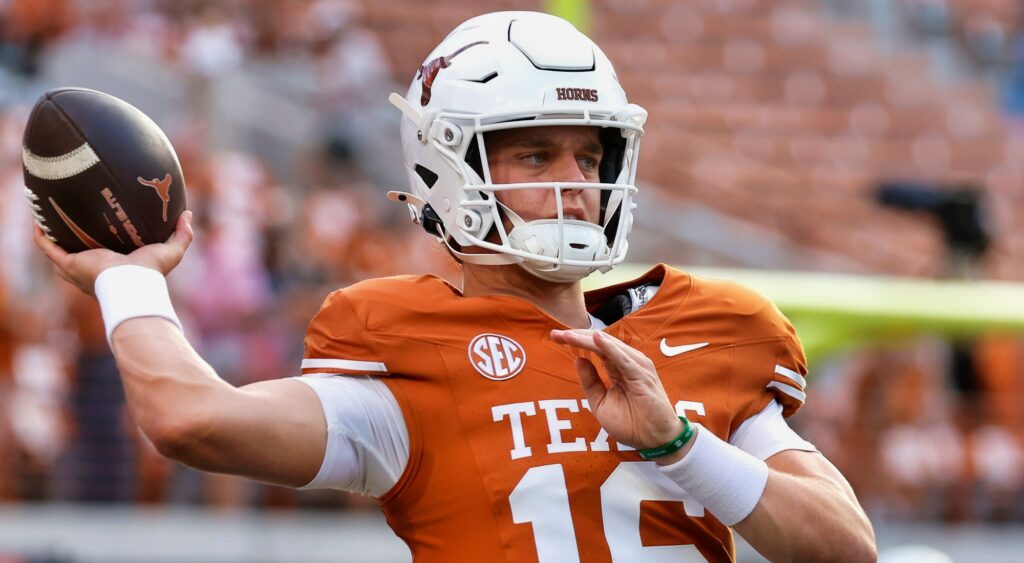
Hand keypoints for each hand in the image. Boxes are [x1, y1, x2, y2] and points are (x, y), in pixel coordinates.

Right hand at [34, 210, 193, 295]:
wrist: (132, 284)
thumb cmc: (152, 272)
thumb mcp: (171, 251)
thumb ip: (182, 234)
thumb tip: (187, 214)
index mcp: (118, 266)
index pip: (109, 254)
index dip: (105, 241)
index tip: (105, 223)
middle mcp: (96, 268)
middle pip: (81, 254)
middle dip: (75, 241)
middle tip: (73, 221)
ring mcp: (80, 267)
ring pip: (61, 254)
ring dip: (54, 240)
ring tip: (50, 222)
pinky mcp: (70, 264)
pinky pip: (50, 250)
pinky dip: (42, 239)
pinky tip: (38, 225)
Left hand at [550, 329, 683, 450]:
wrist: (653, 440)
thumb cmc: (631, 423)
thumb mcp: (601, 402)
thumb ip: (590, 381)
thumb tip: (578, 359)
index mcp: (618, 367)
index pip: (595, 348)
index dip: (575, 341)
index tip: (554, 337)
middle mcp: (628, 362)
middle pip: (600, 343)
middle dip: (577, 336)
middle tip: (555, 334)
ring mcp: (636, 367)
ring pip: (609, 347)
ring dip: (588, 339)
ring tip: (568, 335)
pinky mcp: (642, 376)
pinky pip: (623, 359)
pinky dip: (610, 348)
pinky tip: (595, 339)